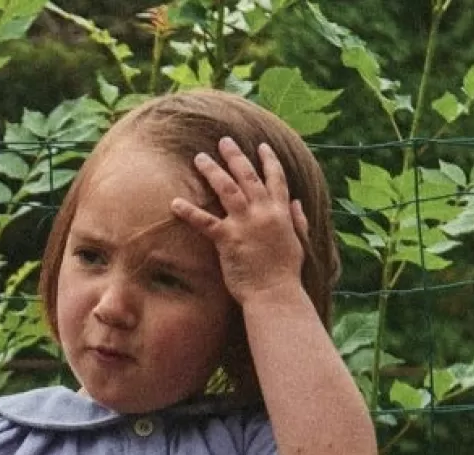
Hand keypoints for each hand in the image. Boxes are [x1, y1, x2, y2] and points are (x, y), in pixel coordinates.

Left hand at [172, 135, 307, 308]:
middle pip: (247, 175)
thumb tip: (297, 203)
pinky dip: (189, 212)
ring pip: (226, 188)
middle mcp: (263, 211)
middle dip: (235, 155)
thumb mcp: (298, 243)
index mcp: (281, 211)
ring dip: (212, 171)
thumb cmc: (286, 274)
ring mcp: (245, 223)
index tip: (262, 146)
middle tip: (223, 140)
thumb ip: (297, 220)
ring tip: (199, 158)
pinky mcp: (228, 239)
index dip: (269, 160)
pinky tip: (175, 203)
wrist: (275, 294)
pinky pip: (205, 221)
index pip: (276, 178)